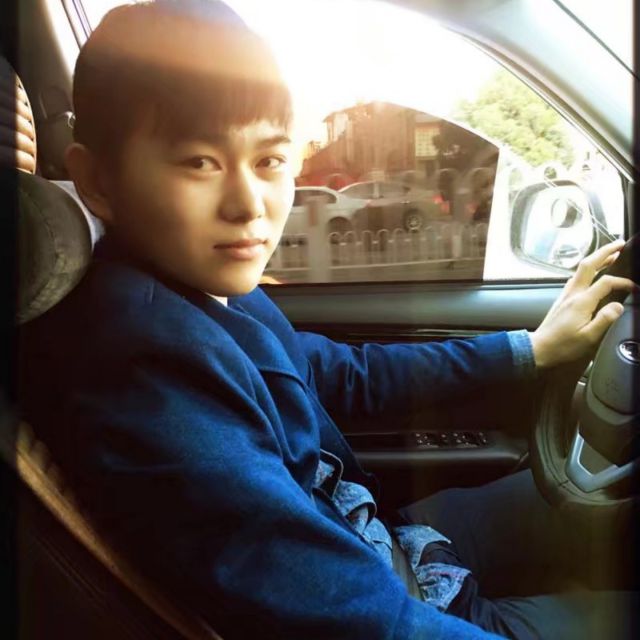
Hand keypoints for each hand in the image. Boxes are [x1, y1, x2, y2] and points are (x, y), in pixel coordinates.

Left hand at [530, 240, 635, 368]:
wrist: (538, 348)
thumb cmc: (563, 345)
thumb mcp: (588, 337)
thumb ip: (605, 319)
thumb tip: (618, 306)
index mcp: (581, 301)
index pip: (606, 282)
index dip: (623, 282)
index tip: (635, 288)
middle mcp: (572, 293)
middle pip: (588, 265)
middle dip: (605, 251)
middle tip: (620, 244)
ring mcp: (565, 295)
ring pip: (581, 270)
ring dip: (596, 260)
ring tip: (611, 255)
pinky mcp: (562, 300)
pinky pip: (576, 278)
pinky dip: (588, 271)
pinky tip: (593, 274)